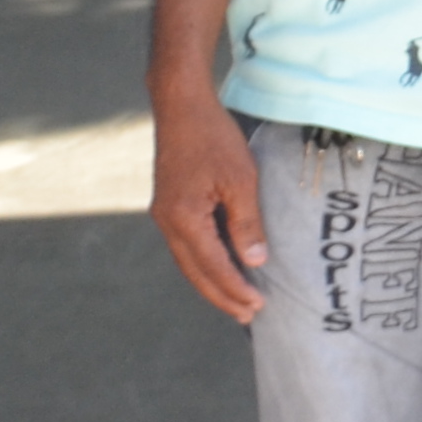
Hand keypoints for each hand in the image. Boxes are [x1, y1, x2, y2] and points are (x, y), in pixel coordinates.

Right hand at [149, 91, 268, 322]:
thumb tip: (254, 260)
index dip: (234, 289)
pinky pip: (187, 244)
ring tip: (236, 300)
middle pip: (195, 272)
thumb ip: (246, 222)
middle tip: (247, 316)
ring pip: (188, 261)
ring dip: (211, 282)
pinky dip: (205, 261)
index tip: (256, 306)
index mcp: (183, 218)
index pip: (212, 267)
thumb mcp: (240, 179)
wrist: (181, 105)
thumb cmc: (212, 137)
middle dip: (221, 296)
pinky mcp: (170, 205)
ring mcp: (165, 214)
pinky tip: (222, 267)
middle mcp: (167, 221)